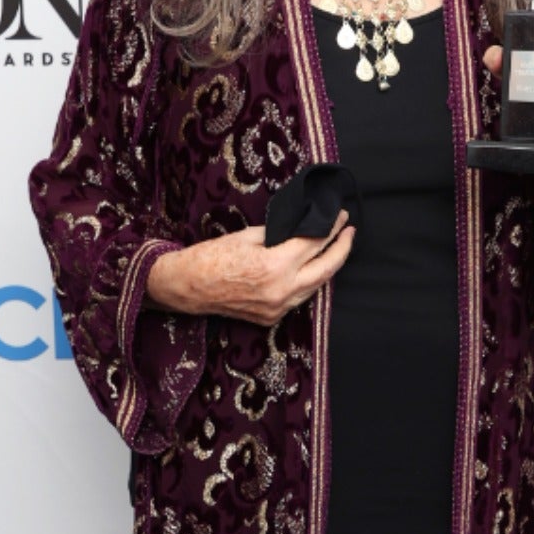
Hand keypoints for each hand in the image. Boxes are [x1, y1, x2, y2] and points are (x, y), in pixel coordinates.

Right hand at [145, 211, 355, 324]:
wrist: (184, 287)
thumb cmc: (210, 257)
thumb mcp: (247, 236)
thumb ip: (279, 234)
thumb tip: (301, 227)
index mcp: (275, 266)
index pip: (315, 243)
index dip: (331, 227)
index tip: (340, 215)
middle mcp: (282, 290)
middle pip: (327, 268)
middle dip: (342, 248)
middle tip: (349, 231)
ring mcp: (277, 307)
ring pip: (316, 285)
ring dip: (328, 266)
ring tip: (336, 247)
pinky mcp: (271, 318)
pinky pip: (300, 297)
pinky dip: (309, 281)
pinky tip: (312, 268)